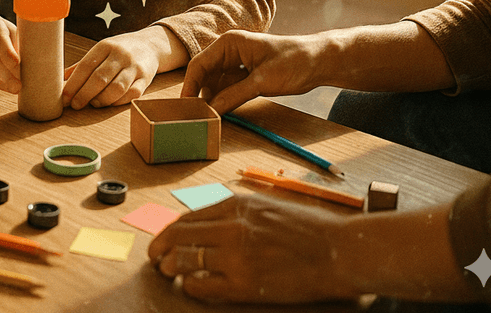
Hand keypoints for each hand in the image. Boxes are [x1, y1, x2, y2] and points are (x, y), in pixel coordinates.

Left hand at [62, 31, 160, 108]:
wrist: (149, 45)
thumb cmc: (118, 51)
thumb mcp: (100, 51)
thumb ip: (82, 66)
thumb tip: (60, 81)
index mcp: (105, 46)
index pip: (86, 66)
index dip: (73, 84)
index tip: (65, 97)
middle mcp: (121, 55)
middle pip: (100, 78)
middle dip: (84, 94)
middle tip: (75, 105)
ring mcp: (135, 67)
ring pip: (117, 88)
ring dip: (102, 99)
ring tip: (94, 104)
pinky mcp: (146, 78)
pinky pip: (132, 94)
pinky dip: (119, 102)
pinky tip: (110, 103)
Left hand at [147, 193, 351, 304]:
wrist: (337, 250)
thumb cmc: (306, 228)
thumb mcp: (265, 205)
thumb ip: (236, 212)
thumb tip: (206, 224)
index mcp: (236, 203)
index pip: (188, 217)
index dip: (169, 231)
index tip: (162, 239)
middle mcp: (231, 225)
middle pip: (180, 236)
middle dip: (161, 247)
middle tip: (153, 258)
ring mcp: (236, 255)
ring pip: (187, 260)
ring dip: (171, 267)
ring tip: (166, 272)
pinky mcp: (244, 283)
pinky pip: (204, 286)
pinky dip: (191, 287)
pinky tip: (190, 287)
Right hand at [181, 30, 321, 113]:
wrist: (319, 61)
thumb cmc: (293, 61)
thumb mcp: (262, 81)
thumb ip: (234, 95)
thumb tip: (211, 111)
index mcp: (229, 43)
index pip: (199, 64)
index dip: (190, 85)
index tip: (185, 106)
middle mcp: (229, 51)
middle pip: (204, 74)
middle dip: (199, 94)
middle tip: (194, 116)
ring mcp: (236, 63)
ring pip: (215, 83)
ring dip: (212, 99)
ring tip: (207, 118)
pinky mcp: (245, 75)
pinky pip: (227, 88)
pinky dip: (223, 100)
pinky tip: (222, 113)